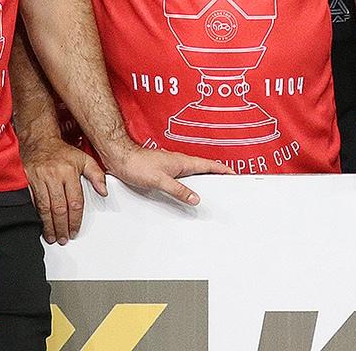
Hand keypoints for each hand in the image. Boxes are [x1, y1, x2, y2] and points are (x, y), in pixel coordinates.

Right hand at [21, 135, 105, 244]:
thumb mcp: (84, 158)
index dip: (75, 219)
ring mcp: (38, 179)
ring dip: (49, 225)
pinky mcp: (26, 182)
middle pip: (59, 208)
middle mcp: (54, 176)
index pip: (75, 201)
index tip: (75, 230)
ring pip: (44, 208)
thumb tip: (104, 191)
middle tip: (63, 238)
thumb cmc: (62, 152)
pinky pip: (32, 203)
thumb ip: (96, 175)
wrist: (39, 141)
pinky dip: (36, 216)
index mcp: (69, 172)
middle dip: (62, 226)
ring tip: (52, 236)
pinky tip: (39, 225)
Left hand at [103, 145, 231, 205]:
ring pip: (193, 172)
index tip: (234, 174)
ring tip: (212, 186)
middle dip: (217, 174)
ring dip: (203, 177)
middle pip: (204, 168)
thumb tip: (195, 198)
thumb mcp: (160, 180)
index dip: (223, 169)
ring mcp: (172, 165)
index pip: (209, 165)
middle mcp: (179, 162)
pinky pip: (183, 176)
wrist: (121, 157)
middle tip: (227, 180)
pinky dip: (189, 182)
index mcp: (183, 162)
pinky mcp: (164, 169)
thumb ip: (179, 190)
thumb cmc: (137, 164)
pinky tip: (186, 188)